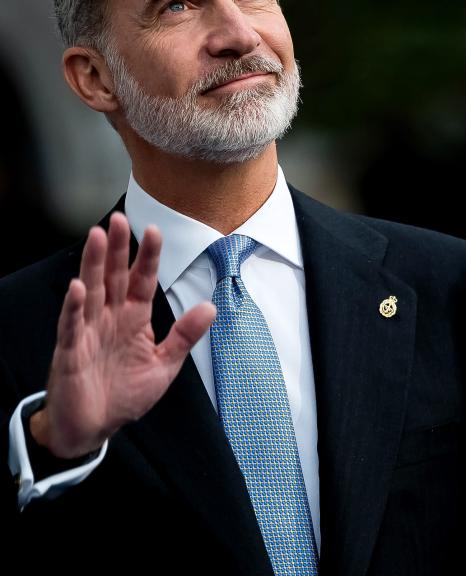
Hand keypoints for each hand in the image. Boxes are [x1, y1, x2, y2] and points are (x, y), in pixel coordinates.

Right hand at [30, 213, 215, 457]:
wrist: (93, 428)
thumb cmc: (124, 395)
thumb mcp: (164, 364)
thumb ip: (184, 335)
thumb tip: (210, 307)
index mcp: (133, 320)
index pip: (142, 281)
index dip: (147, 257)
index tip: (155, 231)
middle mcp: (109, 319)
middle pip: (113, 277)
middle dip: (115, 249)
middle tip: (118, 220)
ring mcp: (88, 333)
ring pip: (91, 291)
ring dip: (93, 265)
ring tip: (96, 237)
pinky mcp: (71, 352)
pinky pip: (72, 325)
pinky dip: (74, 307)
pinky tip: (78, 288)